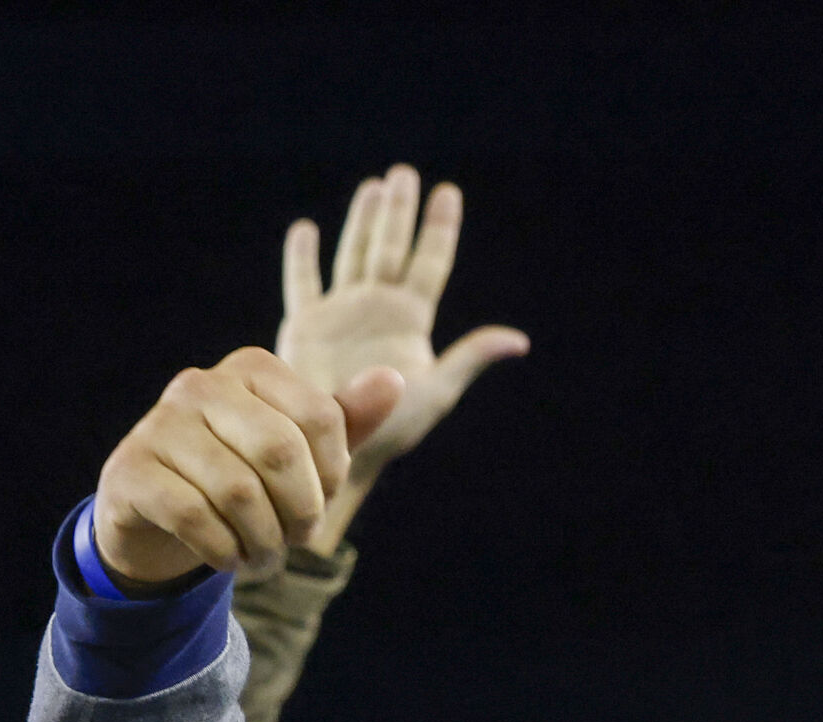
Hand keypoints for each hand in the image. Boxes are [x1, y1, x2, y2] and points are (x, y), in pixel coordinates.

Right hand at [92, 348, 402, 588]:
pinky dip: (224, 552)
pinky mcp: (130, 471)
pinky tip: (228, 558)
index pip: (322, 419)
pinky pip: (194, 518)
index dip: (332, 476)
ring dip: (263, 542)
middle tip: (297, 538)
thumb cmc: (245, 475)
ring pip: (238, 492)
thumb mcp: (301, 451)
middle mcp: (200, 385)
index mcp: (251, 369)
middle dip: (301, 512)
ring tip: (263, 555)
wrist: (161, 515)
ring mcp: (158, 424)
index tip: (321, 499)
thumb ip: (346, 421)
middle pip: (280, 452)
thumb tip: (394, 380)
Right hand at [276, 166, 528, 537]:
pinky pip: (303, 283)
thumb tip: (520, 340)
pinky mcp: (306, 324)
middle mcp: (378, 308)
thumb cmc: (395, 425)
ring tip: (374, 188)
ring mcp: (342, 313)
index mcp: (411, 320)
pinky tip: (306, 230)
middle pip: (390, 247)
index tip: (447, 191)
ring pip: (353, 254)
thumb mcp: (439, 389)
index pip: (429, 262)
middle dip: (398, 211)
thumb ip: (471, 356)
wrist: (344, 446)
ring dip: (362, 222)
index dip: (438, 227)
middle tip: (405, 173)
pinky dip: (302, 257)